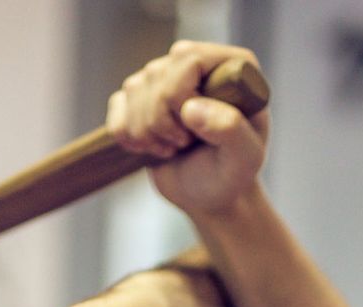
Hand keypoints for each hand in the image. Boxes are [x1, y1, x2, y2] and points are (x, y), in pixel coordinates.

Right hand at [106, 40, 268, 218]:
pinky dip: (129, 136)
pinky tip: (154, 146)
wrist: (211, 193)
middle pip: (155, 76)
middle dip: (163, 122)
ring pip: (133, 90)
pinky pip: (117, 106)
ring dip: (148, 132)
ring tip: (175, 147)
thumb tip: (190, 108)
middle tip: (186, 143)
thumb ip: (230, 129)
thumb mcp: (245, 158)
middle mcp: (196, 62)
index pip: (186, 57)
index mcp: (230, 65)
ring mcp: (165, 77)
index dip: (180, 96)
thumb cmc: (233, 173)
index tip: (194, 131)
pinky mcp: (140, 96)